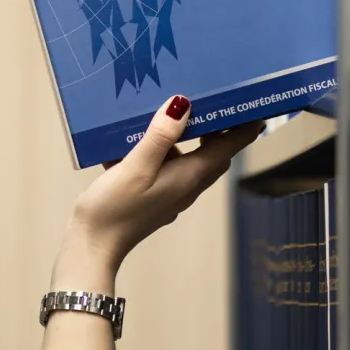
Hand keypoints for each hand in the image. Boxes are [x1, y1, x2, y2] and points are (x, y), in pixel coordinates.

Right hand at [65, 97, 263, 271]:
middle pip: (213, 155)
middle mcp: (186, 187)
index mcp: (189, 177)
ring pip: (189, 162)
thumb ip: (161, 136)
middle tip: (214, 102)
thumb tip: (183, 104)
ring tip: (170, 115)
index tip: (257, 105)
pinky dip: (160, 154)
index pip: (228, 147)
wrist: (92, 246)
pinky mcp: (152, 199)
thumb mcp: (136, 166)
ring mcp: (170, 195)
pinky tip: (132, 143)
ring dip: (186, 140)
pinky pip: (165, 170)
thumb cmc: (114, 208)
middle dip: (219, 130)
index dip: (245, 126)